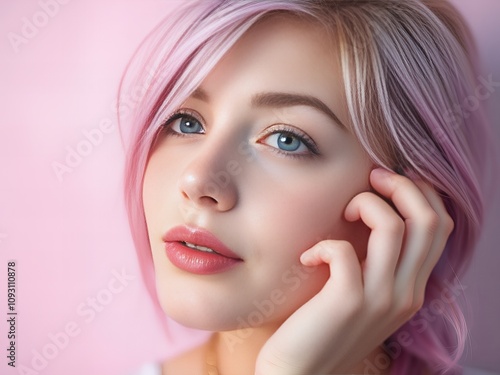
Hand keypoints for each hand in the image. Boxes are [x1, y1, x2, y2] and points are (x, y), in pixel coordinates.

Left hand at [255, 168, 453, 374]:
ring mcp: (380, 299)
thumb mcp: (365, 295)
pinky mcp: (347, 302)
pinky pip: (344, 251)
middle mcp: (406, 293)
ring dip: (364, 203)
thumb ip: (378, 265)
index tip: (388, 182)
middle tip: (371, 178)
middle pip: (429, 221)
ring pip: (394, 226)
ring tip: (342, 213)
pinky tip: (308, 258)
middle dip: (401, 185)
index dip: (421, 193)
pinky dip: (324, 244)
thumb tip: (373, 215)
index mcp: (413, 288)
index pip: (440, 228)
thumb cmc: (326, 328)